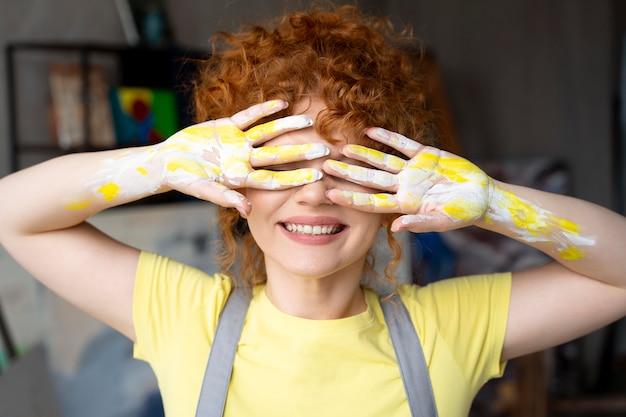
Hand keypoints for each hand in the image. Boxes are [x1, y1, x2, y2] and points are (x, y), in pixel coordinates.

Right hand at [149, 100, 327, 214]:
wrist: (166, 162)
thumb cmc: (184, 180)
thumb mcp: (203, 190)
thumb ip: (225, 198)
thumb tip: (247, 210)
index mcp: (241, 178)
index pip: (275, 178)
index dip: (296, 177)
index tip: (317, 175)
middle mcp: (244, 160)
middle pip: (278, 155)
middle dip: (301, 152)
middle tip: (325, 149)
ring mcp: (237, 142)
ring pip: (268, 133)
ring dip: (288, 126)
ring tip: (309, 121)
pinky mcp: (227, 126)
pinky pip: (249, 116)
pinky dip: (264, 109)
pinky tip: (282, 102)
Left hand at [324, 127, 490, 232]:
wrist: (481, 197)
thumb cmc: (462, 214)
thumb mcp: (441, 221)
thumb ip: (418, 222)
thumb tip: (395, 227)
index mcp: (404, 205)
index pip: (371, 202)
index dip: (350, 199)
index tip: (329, 195)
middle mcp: (403, 187)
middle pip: (369, 179)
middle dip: (348, 173)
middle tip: (324, 166)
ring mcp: (412, 170)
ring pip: (382, 160)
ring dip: (363, 154)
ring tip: (342, 147)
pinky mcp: (425, 155)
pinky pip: (402, 144)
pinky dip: (387, 136)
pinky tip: (370, 130)